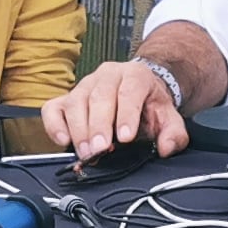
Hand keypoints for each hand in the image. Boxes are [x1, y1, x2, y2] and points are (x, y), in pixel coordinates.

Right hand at [40, 60, 187, 160]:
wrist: (137, 90)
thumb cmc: (148, 105)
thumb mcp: (169, 117)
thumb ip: (174, 133)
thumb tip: (166, 148)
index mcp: (135, 75)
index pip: (129, 91)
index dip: (126, 114)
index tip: (125, 138)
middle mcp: (107, 75)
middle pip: (99, 96)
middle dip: (98, 125)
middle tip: (100, 149)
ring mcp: (84, 85)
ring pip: (75, 101)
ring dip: (79, 129)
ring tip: (86, 152)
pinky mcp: (67, 98)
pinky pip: (53, 108)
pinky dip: (54, 125)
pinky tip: (63, 140)